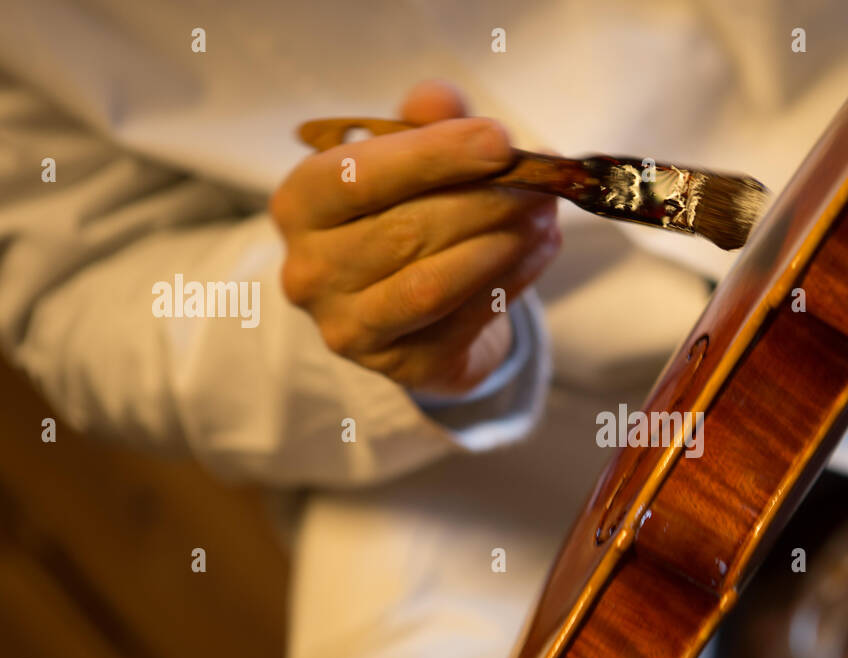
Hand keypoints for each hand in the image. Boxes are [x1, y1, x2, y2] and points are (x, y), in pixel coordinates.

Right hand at [270, 81, 559, 394]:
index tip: (499, 140)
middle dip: (485, 202)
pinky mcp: (401, 366)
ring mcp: (351, 327)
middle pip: (404, 232)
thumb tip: (439, 98)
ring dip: (502, 245)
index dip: (432, 156)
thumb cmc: (406, 213)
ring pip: (433, 284)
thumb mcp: (410, 156)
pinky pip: (463, 320)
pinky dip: (512, 280)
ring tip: (544, 215)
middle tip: (541, 182)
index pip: (356, 176)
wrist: (414, 308)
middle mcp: (310, 272)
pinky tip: (540, 249)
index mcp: (300, 205)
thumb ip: (423, 121)